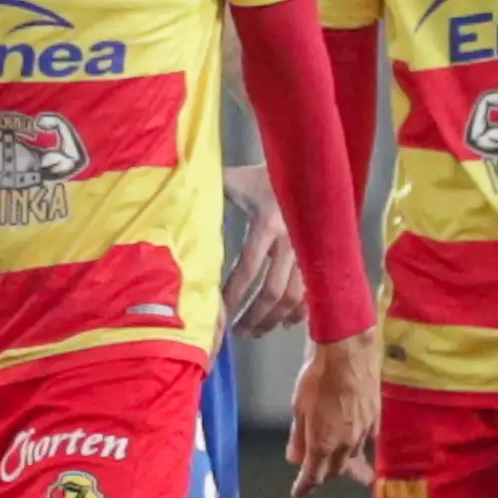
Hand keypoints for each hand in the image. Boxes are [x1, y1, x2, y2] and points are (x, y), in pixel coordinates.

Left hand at [221, 163, 305, 332]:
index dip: (234, 294)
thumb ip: (211, 192)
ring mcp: (308, 251)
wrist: (308, 166)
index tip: (220, 312)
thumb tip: (178, 202)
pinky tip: (285, 323)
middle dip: (254, 315)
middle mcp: (291, 241)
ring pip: (294, 297)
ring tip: (256, 331)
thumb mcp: (236, 180)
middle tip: (237, 331)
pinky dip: (299, 311)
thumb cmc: (264, 175)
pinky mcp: (318, 256)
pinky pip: (312, 291)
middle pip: (273, 291)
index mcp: (268, 223)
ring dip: (274, 318)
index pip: (248, 268)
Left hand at [286, 331, 378, 494]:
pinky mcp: (375, 416)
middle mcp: (346, 443)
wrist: (349, 353)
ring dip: (344, 463)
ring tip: (345, 468)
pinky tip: (359, 443)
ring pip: (353, 455)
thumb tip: (295, 457)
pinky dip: (359, 445)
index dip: (305, 487)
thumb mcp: (299, 408)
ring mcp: (364, 431)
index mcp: (323, 444)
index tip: (299, 493)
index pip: (314, 476)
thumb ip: (298, 436)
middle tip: (318, 477)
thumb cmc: (318, 376)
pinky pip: (367, 439)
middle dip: (325, 475)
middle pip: (336, 470)